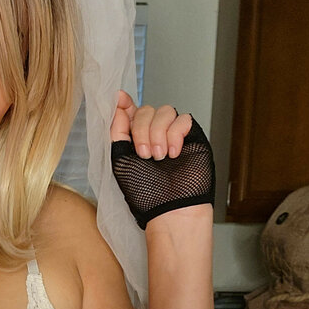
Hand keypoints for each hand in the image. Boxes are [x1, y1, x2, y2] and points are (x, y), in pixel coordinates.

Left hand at [110, 92, 214, 229]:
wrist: (170, 208)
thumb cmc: (145, 192)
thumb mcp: (120, 159)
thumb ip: (117, 131)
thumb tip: (116, 101)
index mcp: (135, 138)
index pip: (130, 111)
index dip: (124, 103)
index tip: (120, 99)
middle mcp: (154, 133)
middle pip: (146, 109)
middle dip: (142, 130)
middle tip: (145, 155)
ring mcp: (173, 134)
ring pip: (165, 111)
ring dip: (159, 133)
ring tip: (160, 157)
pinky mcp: (192, 137)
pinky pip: (183, 119)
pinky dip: (175, 135)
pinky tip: (174, 154)